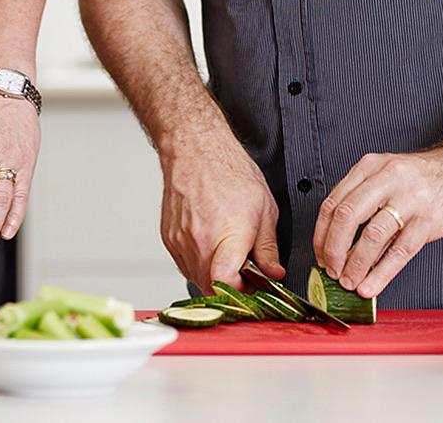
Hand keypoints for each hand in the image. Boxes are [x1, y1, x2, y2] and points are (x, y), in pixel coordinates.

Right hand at [159, 132, 285, 293]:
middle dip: (231, 288)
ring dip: (214, 277)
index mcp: (227, 234)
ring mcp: (180, 241)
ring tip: (228, 256)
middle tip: (246, 275)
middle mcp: (199, 241)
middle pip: (211, 287)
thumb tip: (274, 274)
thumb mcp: (264, 209)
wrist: (195, 150)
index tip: (252, 287)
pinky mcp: (169, 239)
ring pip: (197, 278)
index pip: (225, 283)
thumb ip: (268, 248)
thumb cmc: (229, 172)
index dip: (240, 293)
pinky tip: (212, 247)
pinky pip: (185, 265)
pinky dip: (199, 264)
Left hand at [313, 145, 442, 297]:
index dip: (321, 234)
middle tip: (331, 271)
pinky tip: (371, 285)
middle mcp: (387, 178)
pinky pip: (400, 251)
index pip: (333, 202)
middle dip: (333, 250)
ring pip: (372, 236)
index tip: (320, 254)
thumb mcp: (387, 175)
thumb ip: (363, 199)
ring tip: (349, 282)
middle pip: (347, 217)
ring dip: (355, 264)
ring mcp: (410, 198)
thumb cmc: (425, 177)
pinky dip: (381, 273)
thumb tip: (338, 240)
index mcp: (370, 166)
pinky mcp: (429, 219)